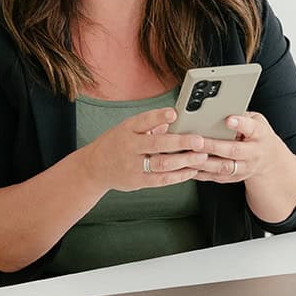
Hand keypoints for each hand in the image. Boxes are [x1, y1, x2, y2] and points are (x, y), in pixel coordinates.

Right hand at [80, 107, 207, 192]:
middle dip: (180, 142)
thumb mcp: (128, 129)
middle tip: (199, 140)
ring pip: (162, 164)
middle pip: (157, 144)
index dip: (159, 116)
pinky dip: (178, 176)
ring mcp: (133, 166)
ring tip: (201, 157)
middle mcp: (129, 146)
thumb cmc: (116, 144)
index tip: (174, 113)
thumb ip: (151, 125)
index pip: (144, 120)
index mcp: (127, 129)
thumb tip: (175, 118)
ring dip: (184, 161)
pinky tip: (191, 170)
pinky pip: (161, 180)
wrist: (94, 168)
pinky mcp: (137, 181)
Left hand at [193, 112, 287, 182]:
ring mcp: (244, 168)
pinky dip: (201, 173)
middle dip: (213, 146)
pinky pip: (215, 177)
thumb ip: (242, 116)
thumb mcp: (256, 121)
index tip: (229, 119)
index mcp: (259, 135)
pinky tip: (188, 166)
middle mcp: (253, 153)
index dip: (240, 124)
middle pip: (233, 150)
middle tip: (197, 140)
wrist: (269, 160)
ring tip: (188, 154)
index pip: (251, 128)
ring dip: (203, 162)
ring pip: (222, 167)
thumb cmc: (257, 136)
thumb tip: (222, 108)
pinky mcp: (234, 178)